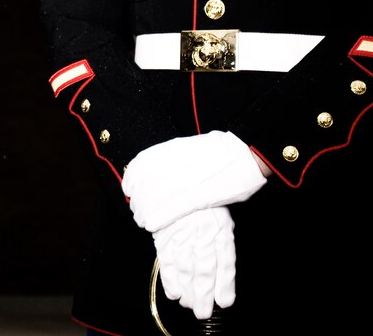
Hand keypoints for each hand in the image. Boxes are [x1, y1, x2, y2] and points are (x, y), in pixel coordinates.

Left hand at [122, 131, 266, 231]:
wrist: (242, 153)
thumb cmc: (218, 152)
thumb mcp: (187, 148)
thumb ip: (169, 159)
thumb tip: (154, 170)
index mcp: (168, 152)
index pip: (137, 170)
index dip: (131, 184)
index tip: (130, 192)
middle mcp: (171, 164)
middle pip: (142, 188)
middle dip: (137, 203)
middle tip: (137, 212)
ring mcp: (182, 180)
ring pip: (152, 200)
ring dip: (144, 213)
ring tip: (143, 220)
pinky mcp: (195, 195)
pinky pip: (170, 209)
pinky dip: (158, 218)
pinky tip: (151, 224)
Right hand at [153, 207, 236, 319]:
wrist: (179, 177)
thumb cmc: (203, 198)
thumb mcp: (220, 214)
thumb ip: (222, 239)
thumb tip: (224, 269)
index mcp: (219, 227)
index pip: (224, 262)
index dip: (224, 284)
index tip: (225, 302)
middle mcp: (201, 233)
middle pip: (204, 271)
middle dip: (203, 295)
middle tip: (203, 312)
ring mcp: (181, 234)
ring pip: (185, 269)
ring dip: (187, 291)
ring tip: (189, 304)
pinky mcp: (164, 233)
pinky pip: (166, 260)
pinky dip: (169, 279)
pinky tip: (174, 292)